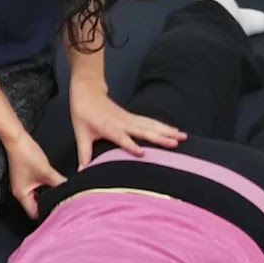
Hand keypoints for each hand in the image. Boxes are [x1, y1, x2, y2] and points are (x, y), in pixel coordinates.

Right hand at [5, 135, 65, 218]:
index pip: (35, 213)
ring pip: (36, 197)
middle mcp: (19, 192)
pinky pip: (35, 189)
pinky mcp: (24, 177)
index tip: (59, 215)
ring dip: (46, 197)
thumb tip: (71, 190)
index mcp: (22, 194)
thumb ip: (60, 182)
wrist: (16, 139)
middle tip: (62, 206)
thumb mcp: (47, 172)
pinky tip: (53, 186)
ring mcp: (21, 184)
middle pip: (35, 206)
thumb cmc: (26, 155)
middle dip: (48, 206)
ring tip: (60, 197)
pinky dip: (44, 189)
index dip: (47, 214)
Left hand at [69, 87, 185, 168]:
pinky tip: (175, 130)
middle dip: (159, 137)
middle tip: (175, 144)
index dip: (130, 145)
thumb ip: (84, 153)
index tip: (142, 154)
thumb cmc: (83, 112)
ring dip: (167, 131)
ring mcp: (130, 118)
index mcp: (109, 127)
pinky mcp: (133, 117)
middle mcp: (123, 123)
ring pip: (151, 125)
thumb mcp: (81, 133)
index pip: (121, 138)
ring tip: (183, 137)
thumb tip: (81, 171)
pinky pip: (151, 122)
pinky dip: (164, 126)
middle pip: (143, 131)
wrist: (87, 91)